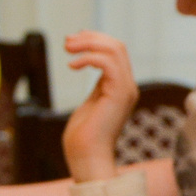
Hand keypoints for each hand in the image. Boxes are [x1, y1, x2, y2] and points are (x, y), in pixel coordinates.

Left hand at [61, 31, 138, 181]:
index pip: (116, 52)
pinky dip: (88, 58)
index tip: (72, 42)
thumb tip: (87, 66)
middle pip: (117, 45)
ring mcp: (125, 90)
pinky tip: (72, 66)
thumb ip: (95, 86)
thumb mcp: (90, 103)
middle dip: (90, 38)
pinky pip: (107, 63)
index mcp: (122, 87)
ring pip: (114, 49)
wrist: (87, 158)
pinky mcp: (118, 94)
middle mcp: (128, 86)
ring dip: (88, 44)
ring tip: (68, 49)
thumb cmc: (83, 138)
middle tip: (67, 42)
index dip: (95, 40)